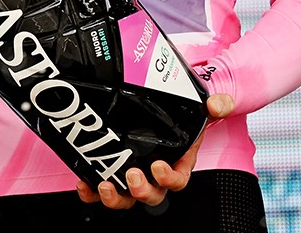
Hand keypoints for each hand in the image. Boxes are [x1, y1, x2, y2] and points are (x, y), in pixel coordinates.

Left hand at [76, 95, 233, 207]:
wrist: (164, 108)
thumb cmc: (181, 114)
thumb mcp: (199, 107)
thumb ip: (213, 105)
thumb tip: (217, 104)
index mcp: (177, 161)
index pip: (177, 180)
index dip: (169, 179)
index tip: (158, 167)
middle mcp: (155, 172)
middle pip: (152, 194)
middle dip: (142, 190)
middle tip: (132, 175)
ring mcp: (134, 171)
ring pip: (127, 196)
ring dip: (116, 197)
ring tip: (104, 185)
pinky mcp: (113, 167)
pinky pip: (104, 184)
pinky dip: (92, 190)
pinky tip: (84, 185)